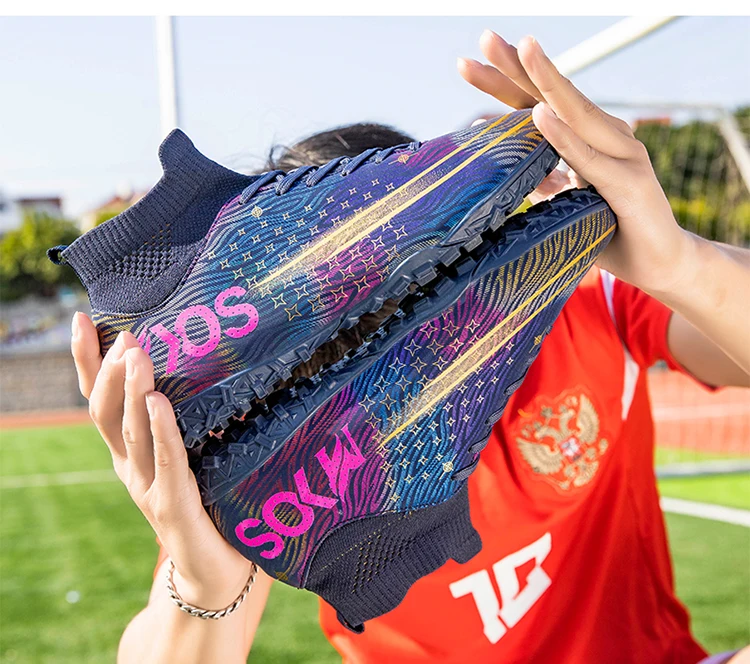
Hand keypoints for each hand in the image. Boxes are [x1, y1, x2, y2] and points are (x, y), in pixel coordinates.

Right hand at [71, 312, 253, 607]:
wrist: (215, 570)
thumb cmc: (208, 506)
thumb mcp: (190, 455)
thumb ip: (183, 421)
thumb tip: (194, 370)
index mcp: (129, 453)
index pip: (100, 401)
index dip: (88, 362)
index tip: (82, 318)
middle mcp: (129, 468)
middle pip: (105, 413)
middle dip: (110, 371)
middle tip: (124, 335)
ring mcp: (147, 488)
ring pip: (130, 433)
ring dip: (131, 391)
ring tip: (135, 353)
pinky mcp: (173, 506)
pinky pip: (166, 461)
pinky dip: (161, 430)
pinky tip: (159, 401)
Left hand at [459, 30, 693, 295]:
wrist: (658, 263)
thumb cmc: (608, 229)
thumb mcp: (564, 203)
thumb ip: (541, 179)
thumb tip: (506, 163)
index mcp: (583, 140)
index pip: (537, 104)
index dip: (507, 81)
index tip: (468, 61)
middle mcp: (604, 137)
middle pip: (552, 98)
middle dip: (519, 66)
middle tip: (486, 38)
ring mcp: (621, 154)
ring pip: (575, 113)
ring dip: (545, 81)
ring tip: (522, 50)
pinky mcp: (629, 181)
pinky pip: (588, 157)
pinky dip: (563, 137)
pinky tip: (540, 115)